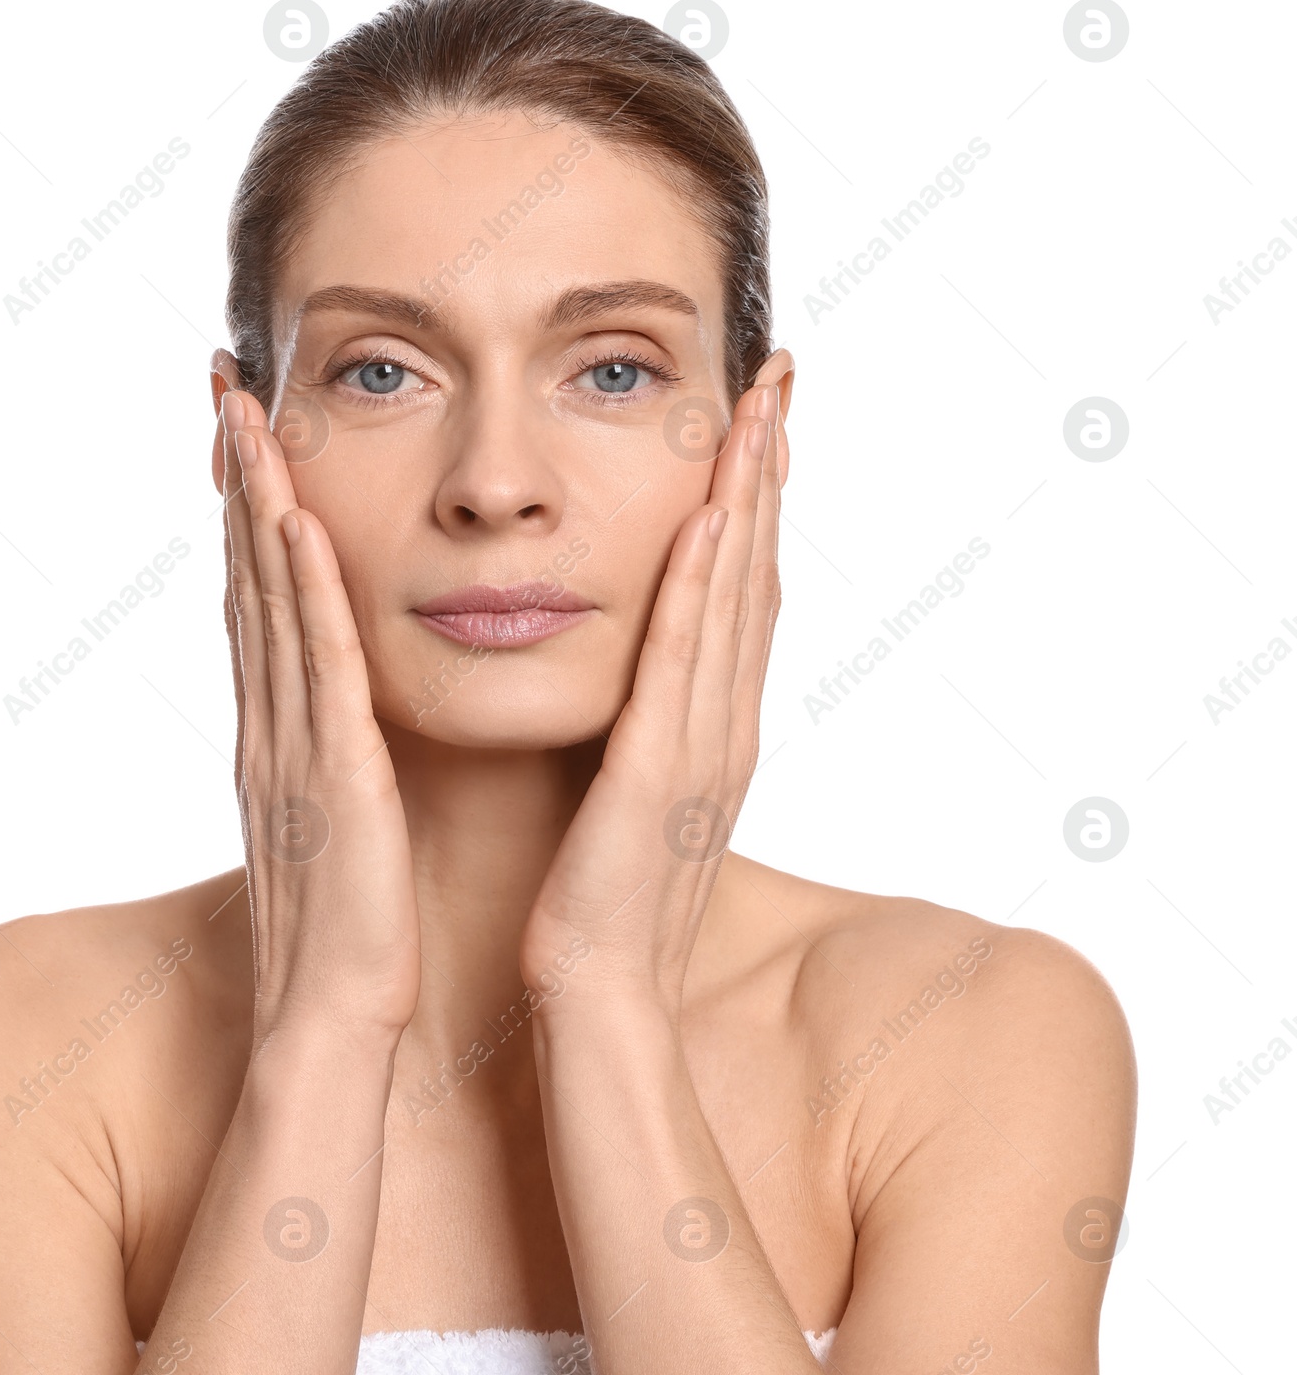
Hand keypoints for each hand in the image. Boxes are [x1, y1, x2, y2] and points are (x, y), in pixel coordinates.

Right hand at [215, 373, 419, 1042]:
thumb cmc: (346, 932)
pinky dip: (304, 593)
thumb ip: (331, 760)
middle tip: (227, 392)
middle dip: (238, 483)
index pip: (259, 606)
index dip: (247, 519)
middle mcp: (271, 728)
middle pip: (248, 584)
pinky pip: (318, 670)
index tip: (246, 440)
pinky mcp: (332, 778)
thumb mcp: (335, 825)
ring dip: (259, 509)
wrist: (330, 1024)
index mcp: (279, 739)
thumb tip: (342, 715)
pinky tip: (300, 527)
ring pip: (272, 606)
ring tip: (248, 421)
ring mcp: (291, 749)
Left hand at [519, 367, 785, 1022]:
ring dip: (748, 499)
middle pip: (755, 572)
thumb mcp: (631, 791)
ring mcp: (705, 749)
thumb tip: (639, 669)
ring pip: (734, 600)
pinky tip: (707, 519)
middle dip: (767, 470)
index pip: (741, 587)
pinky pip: (684, 666)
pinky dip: (702, 590)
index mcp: (712, 724)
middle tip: (777, 378)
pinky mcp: (660, 779)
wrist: (597, 997)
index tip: (756, 417)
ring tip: (756, 411)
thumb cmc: (601, 898)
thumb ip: (647, 722)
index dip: (755, 496)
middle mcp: (726, 723)